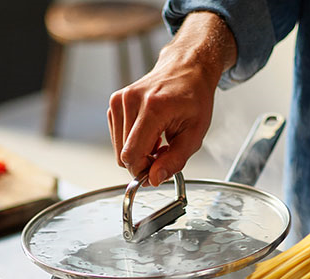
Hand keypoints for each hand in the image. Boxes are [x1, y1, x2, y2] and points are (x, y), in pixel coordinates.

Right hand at [107, 12, 235, 186]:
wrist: (187, 68)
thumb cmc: (194, 97)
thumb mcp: (194, 135)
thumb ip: (174, 161)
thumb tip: (154, 179)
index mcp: (152, 107)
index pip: (131, 154)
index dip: (142, 171)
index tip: (155, 173)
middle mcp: (131, 100)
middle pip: (123, 155)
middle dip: (142, 162)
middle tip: (162, 154)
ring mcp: (120, 100)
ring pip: (120, 149)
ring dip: (138, 152)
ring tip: (158, 141)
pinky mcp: (115, 102)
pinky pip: (118, 138)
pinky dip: (133, 141)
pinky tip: (149, 133)